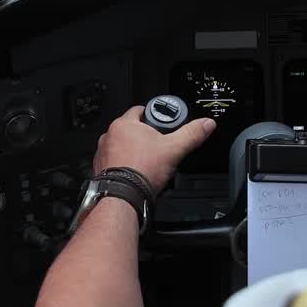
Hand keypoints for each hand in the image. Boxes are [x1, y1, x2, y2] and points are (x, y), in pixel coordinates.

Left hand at [92, 106, 216, 193]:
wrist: (122, 197)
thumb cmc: (142, 171)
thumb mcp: (174, 149)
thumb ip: (191, 134)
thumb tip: (206, 124)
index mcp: (124, 124)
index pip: (140, 110)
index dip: (154, 115)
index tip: (162, 124)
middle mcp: (110, 135)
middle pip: (132, 129)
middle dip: (144, 136)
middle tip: (158, 146)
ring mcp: (103, 151)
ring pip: (122, 145)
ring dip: (133, 150)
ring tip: (147, 161)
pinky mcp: (100, 167)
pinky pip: (114, 160)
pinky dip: (123, 164)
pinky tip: (134, 172)